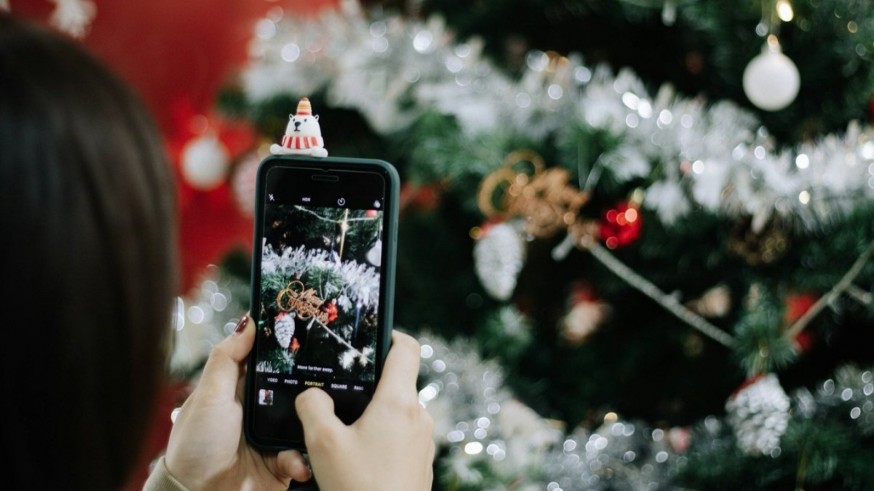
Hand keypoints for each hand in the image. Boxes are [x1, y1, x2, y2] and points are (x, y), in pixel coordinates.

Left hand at [164, 315, 311, 489]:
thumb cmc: (195, 447)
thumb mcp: (208, 396)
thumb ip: (227, 359)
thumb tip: (247, 322)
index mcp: (241, 389)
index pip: (269, 360)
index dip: (286, 347)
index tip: (307, 329)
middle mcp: (260, 409)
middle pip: (294, 388)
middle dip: (310, 386)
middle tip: (325, 380)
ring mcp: (273, 436)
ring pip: (306, 420)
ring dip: (310, 424)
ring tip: (312, 425)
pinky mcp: (282, 463)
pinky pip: (304, 454)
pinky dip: (302, 459)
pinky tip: (295, 461)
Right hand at [296, 331, 434, 490]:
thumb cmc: (360, 487)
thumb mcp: (323, 443)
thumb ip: (313, 407)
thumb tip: (312, 396)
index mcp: (398, 401)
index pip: (407, 348)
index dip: (390, 334)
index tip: (371, 336)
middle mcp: (418, 416)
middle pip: (396, 383)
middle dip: (367, 386)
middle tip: (338, 392)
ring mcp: (423, 441)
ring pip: (395, 412)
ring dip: (371, 416)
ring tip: (341, 432)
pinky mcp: (420, 463)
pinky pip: (399, 437)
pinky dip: (379, 438)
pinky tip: (356, 457)